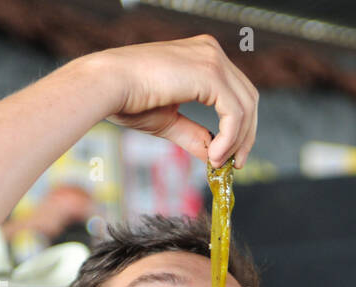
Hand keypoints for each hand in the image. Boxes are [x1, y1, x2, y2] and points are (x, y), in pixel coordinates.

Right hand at [92, 35, 257, 167]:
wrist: (107, 85)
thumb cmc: (127, 98)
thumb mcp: (169, 121)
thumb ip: (195, 135)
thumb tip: (214, 156)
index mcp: (203, 57)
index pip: (238, 93)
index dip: (242, 128)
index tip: (234, 156)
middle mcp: (211, 52)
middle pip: (249, 98)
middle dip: (246, 136)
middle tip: (234, 164)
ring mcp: (212, 59)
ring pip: (246, 107)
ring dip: (237, 142)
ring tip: (217, 162)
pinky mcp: (210, 73)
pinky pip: (234, 113)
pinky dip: (230, 138)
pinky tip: (214, 155)